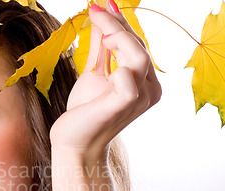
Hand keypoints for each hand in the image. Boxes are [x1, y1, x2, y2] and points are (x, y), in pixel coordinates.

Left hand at [49, 1, 161, 159]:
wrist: (74, 142)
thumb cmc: (84, 111)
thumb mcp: (93, 73)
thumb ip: (101, 47)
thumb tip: (101, 16)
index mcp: (145, 81)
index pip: (138, 44)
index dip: (121, 22)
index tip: (103, 4)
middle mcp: (150, 89)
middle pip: (139, 46)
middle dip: (116, 24)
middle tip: (96, 8)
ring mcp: (141, 98)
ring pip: (138, 56)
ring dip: (117, 38)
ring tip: (100, 35)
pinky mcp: (125, 104)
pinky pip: (127, 77)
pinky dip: (116, 67)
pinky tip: (105, 70)